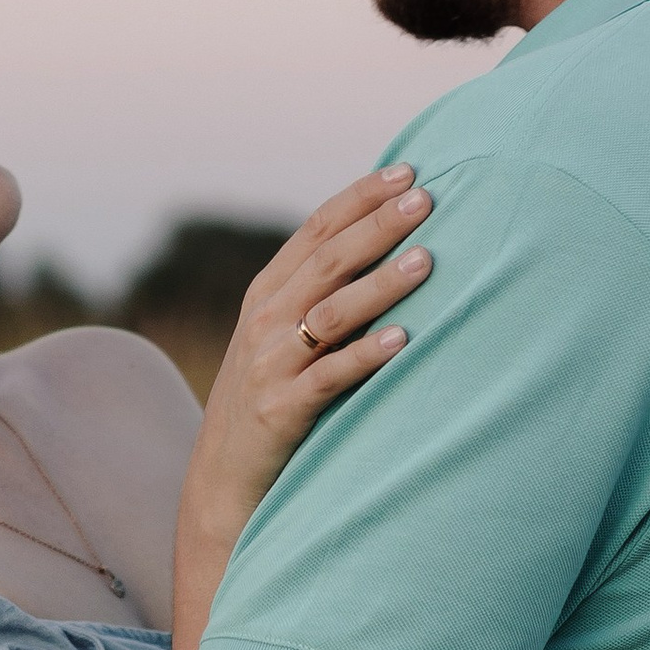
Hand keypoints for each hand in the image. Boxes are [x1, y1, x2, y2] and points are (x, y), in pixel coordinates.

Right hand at [178, 171, 433, 581]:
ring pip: (331, 313)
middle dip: (379, 225)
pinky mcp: (281, 410)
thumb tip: (383, 245)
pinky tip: (404, 341)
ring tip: (426, 261)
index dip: (361, 197)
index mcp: (266, 293)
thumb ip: (318, 293)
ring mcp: (270, 364)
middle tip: (426, 198)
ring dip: (381, 285)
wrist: (223, 479)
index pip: (316, 228)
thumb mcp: (280, 337)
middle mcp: (265, 320)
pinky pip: (329, 378)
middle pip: (329, 260)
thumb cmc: (268, 398)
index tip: (408, 171)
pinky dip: (367, 356)